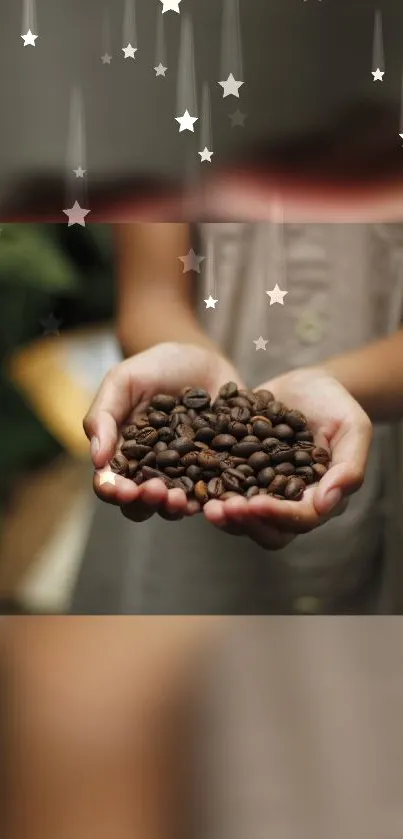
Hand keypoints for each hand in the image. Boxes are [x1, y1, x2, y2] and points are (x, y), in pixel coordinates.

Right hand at [83, 342, 243, 522]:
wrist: (201, 358)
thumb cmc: (154, 368)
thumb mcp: (122, 381)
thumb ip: (103, 416)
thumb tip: (97, 460)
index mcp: (123, 456)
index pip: (111, 484)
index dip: (113, 491)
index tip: (121, 489)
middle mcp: (151, 472)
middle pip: (141, 503)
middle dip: (145, 503)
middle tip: (154, 491)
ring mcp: (184, 475)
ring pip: (175, 505)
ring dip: (175, 507)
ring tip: (180, 498)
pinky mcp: (215, 471)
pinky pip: (213, 494)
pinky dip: (211, 501)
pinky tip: (212, 500)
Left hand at [204, 366, 372, 549]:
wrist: (306, 384)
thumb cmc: (336, 405)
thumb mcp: (352, 427)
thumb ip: (349, 465)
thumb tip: (327, 503)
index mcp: (320, 497)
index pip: (301, 518)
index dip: (277, 515)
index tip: (254, 504)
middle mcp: (289, 503)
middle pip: (268, 529)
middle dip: (243, 521)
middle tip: (219, 509)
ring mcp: (262, 492)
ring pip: (242, 517)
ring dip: (222, 514)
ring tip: (201, 503)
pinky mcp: (239, 476)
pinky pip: (221, 491)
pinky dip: (205, 490)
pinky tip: (186, 479)